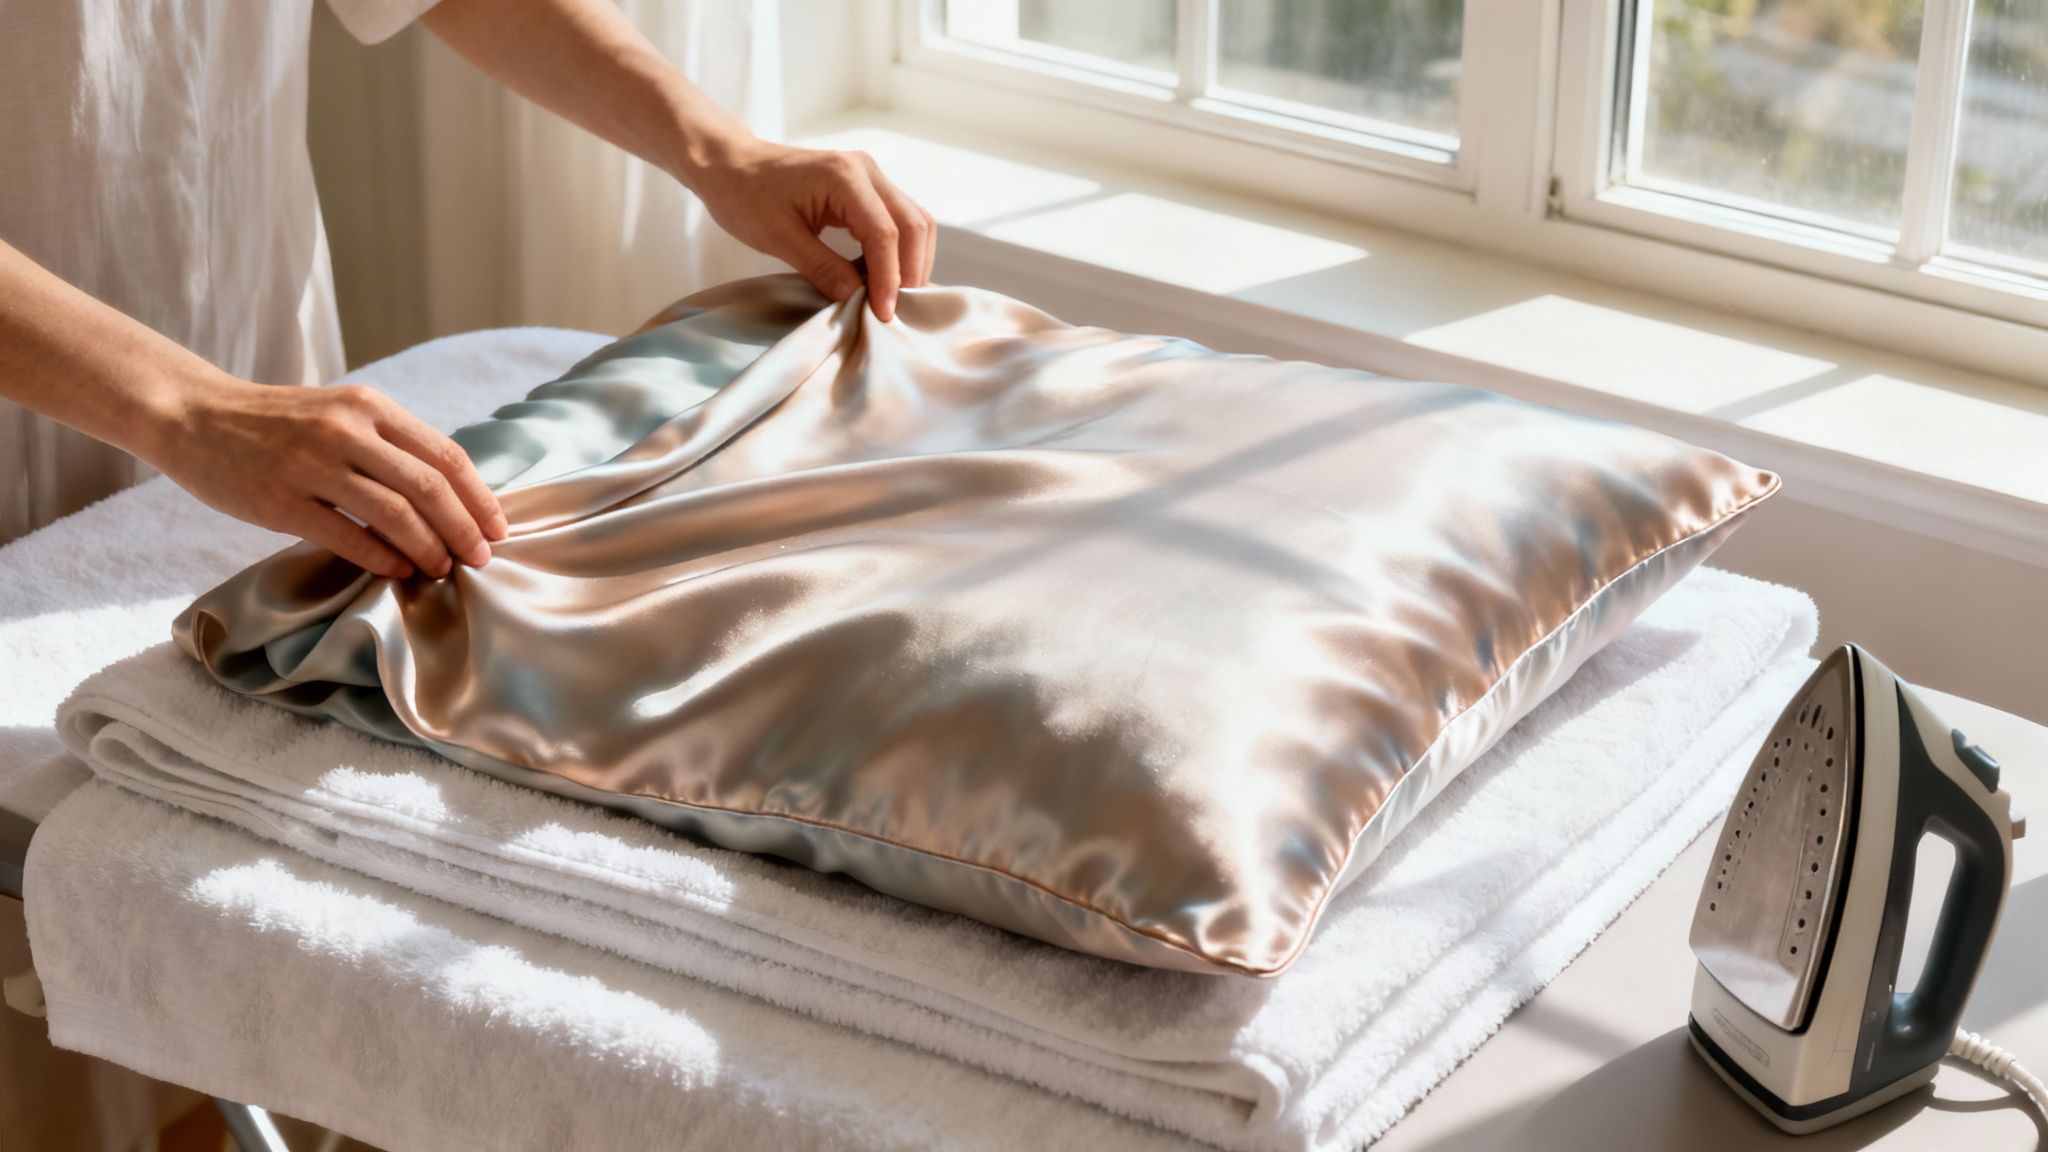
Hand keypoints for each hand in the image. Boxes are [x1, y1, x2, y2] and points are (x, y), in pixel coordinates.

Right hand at [153, 375, 506, 579]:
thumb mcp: (340, 414)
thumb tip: (449, 497)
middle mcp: (346, 431)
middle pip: (428, 487)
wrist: (194, 415)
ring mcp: (312, 465)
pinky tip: (399, 570)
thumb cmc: (277, 423)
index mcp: (369, 407)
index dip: (479, 497)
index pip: (445, 456)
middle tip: (480, 558)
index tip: (497, 528)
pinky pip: (346, 536)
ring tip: (443, 568)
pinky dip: (382, 557)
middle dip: (464, 528)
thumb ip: (388, 445)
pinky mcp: (280, 500)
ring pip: (394, 514)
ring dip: (428, 547)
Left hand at [686, 138, 936, 321]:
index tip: (883, 312)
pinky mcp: (865, 187)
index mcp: (844, 177)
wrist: (730, 165)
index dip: (889, 278)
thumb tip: (857, 296)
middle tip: (894, 309)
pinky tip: (878, 276)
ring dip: (909, 261)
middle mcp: (866, 170)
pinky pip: (897, 220)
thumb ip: (821, 266)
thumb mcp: (778, 238)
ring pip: (913, 221)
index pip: (885, 234)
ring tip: (889, 295)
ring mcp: (869, 176)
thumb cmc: (745, 195)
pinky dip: (897, 250)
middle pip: (914, 224)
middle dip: (910, 271)